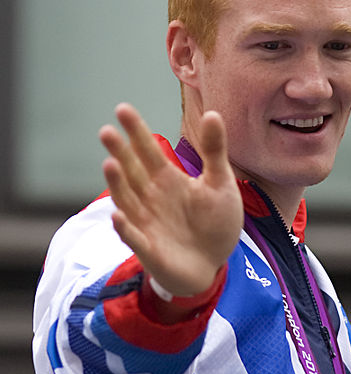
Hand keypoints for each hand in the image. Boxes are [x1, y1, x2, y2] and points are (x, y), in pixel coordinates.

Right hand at [99, 103, 242, 295]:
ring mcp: (147, 223)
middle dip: (119, 152)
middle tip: (107, 131)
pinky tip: (117, 216)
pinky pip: (134, 238)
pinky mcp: (150, 249)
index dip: (136, 131)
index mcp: (167, 179)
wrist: (214, 264)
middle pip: (132, 171)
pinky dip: (125, 228)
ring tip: (109, 164)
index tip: (122, 109)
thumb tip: (213, 113)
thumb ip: (214, 151)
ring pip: (127, 200)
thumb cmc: (213, 223)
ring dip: (117, 184)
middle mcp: (151, 197)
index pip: (148, 150)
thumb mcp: (220, 183)